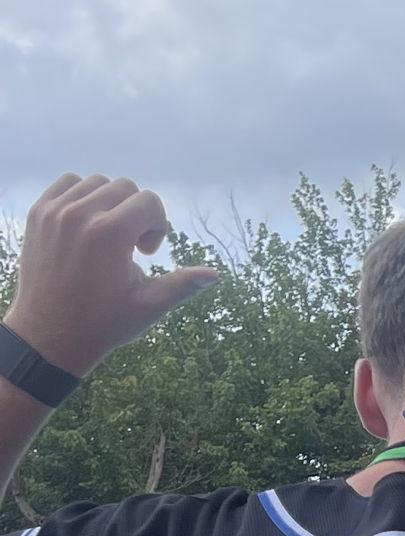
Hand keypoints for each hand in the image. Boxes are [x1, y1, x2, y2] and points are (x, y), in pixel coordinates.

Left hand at [3, 175, 215, 378]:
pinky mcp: (38, 212)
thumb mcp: (149, 305)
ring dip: (111, 204)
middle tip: (131, 247)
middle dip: (136, 213)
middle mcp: (80, 214)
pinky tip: (88, 226)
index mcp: (110, 234)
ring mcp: (55, 210)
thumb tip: (215, 274)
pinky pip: (66, 184)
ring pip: (95, 182)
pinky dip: (82, 196)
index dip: (158, 225)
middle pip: (124, 187)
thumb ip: (182, 284)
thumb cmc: (104, 322)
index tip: (148, 253)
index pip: (148, 201)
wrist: (51, 333)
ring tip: (108, 235)